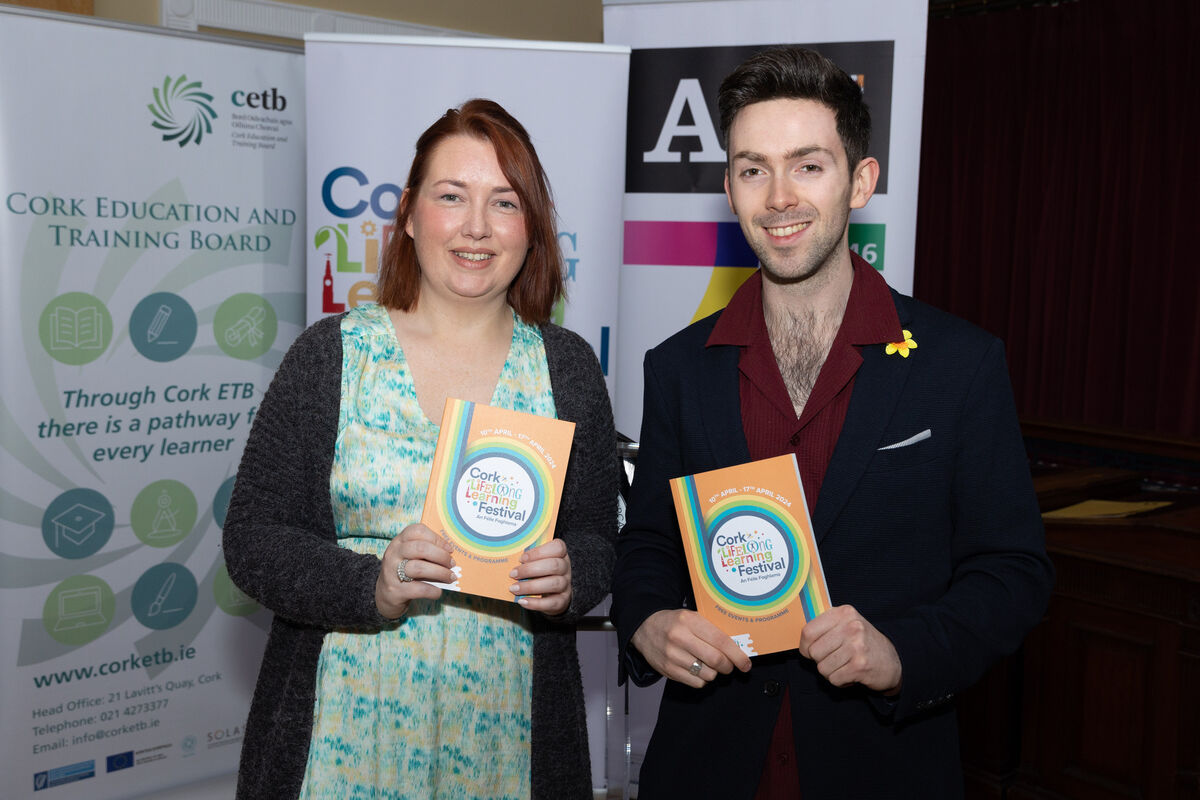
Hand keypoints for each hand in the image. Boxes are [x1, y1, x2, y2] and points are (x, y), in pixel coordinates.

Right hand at [375, 523, 454, 619]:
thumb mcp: (410, 556)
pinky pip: (419, 589)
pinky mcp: (395, 590)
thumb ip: (426, 552)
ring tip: (450, 577)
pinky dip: (432, 590)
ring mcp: (392, 572)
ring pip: (419, 568)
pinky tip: (438, 592)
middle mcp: (393, 553)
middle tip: (452, 564)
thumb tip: (451, 554)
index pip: (417, 531)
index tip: (449, 549)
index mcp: (399, 541)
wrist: (386, 595)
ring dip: (440, 573)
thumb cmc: (405, 571)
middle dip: (441, 556)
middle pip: (420, 548)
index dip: (436, 538)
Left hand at [509, 539, 571, 614]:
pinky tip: (522, 601)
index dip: (539, 552)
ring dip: (530, 586)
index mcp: (560, 555)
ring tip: (514, 588)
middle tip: (513, 574)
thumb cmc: (541, 573)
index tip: (521, 558)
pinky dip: (535, 603)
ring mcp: (566, 585)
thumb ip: (528, 560)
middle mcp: (566, 569)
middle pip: (554, 565)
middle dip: (530, 569)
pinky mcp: (562, 601)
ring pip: (554, 583)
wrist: (552, 595)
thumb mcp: (537, 562)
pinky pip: (551, 602)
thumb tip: (510, 561)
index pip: (558, 548)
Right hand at [630, 609, 751, 687]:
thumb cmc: (674, 623)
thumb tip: (737, 649)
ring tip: (709, 664)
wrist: (644, 628)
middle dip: (728, 666)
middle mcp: (680, 637)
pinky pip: (696, 683)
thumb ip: (712, 631)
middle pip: (716, 660)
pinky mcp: (668, 670)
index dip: (737, 655)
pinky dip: (702, 679)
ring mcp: (673, 655)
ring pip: (707, 674)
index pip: (721, 641)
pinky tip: (697, 669)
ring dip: (714, 673)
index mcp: (690, 620)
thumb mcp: (692, 617)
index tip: (745, 663)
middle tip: (729, 665)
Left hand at [797, 604, 901, 693]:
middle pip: (814, 652)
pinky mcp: (860, 665)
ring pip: (823, 668)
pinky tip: (851, 674)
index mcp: (844, 613)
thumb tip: (800, 639)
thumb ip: (825, 626)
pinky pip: (834, 679)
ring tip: (845, 665)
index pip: (808, 631)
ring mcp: (856, 646)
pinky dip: (840, 681)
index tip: (810, 651)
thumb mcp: (847, 624)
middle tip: (835, 659)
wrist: (894, 661)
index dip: (805, 646)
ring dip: (831, 672)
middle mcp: (851, 626)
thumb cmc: (864, 643)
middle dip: (821, 661)